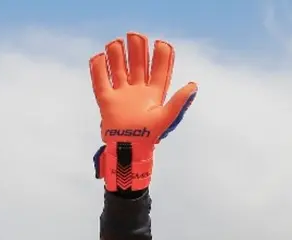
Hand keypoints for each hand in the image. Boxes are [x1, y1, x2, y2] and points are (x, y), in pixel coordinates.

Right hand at [89, 32, 197, 191]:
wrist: (129, 151)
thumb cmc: (149, 137)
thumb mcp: (166, 117)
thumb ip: (179, 101)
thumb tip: (194, 85)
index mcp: (154, 94)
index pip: (159, 69)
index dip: (161, 56)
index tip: (161, 43)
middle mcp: (138, 91)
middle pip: (138, 64)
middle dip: (137, 49)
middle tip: (135, 35)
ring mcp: (122, 94)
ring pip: (118, 68)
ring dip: (117, 55)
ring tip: (116, 42)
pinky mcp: (106, 100)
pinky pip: (100, 80)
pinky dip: (98, 68)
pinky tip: (98, 56)